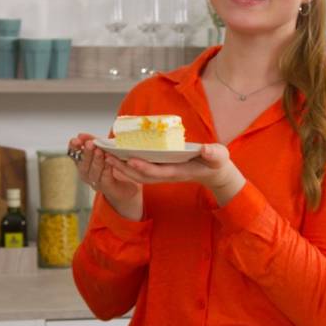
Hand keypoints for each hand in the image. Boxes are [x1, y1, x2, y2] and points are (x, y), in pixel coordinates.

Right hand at [68, 133, 142, 220]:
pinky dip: (106, 169)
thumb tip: (82, 134)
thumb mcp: (105, 150)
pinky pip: (105, 178)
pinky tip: (109, 161)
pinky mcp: (107, 188)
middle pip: (84, 164)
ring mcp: (97, 182)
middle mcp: (88, 174)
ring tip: (100, 151)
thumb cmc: (114, 166)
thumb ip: (95, 142)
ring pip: (93, 172)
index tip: (76, 140)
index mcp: (85, 164)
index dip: (74, 148)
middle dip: (87, 153)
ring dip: (96, 161)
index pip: (75, 155)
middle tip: (90, 144)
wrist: (127, 186)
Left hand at [105, 143, 245, 206]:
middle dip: (124, 168)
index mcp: (179, 171)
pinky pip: (140, 168)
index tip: (130, 160)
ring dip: (121, 166)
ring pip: (138, 173)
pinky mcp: (160, 169)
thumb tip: (206, 149)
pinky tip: (118, 153)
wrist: (215, 172)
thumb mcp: (219, 156)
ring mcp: (163, 173)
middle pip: (141, 175)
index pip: (157, 172)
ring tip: (106, 155)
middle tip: (107, 157)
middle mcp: (167, 175)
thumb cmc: (216, 162)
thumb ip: (213, 153)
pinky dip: (127, 163)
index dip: (143, 167)